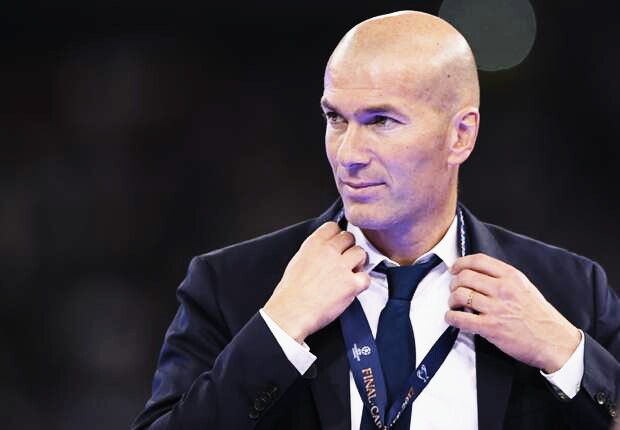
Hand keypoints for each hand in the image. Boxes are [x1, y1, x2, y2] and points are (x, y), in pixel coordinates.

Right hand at [263, 221, 369, 343]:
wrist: (291, 312)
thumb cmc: (290, 293)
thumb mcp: (297, 261)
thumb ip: (314, 251)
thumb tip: (326, 250)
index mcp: (313, 244)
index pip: (333, 226)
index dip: (337, 236)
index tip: (338, 243)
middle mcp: (329, 252)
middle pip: (350, 238)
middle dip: (349, 248)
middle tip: (345, 260)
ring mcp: (341, 267)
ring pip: (361, 254)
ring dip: (358, 263)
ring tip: (350, 274)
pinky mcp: (351, 284)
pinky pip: (366, 277)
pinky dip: (361, 283)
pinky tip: (352, 288)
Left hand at [445, 253, 580, 372]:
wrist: (555, 342)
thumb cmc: (540, 316)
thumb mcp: (525, 288)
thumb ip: (503, 278)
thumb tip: (478, 274)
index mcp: (512, 277)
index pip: (478, 260)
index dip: (461, 263)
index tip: (455, 268)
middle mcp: (503, 289)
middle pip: (465, 276)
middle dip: (454, 283)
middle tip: (454, 290)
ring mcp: (497, 308)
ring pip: (460, 295)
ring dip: (452, 300)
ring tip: (454, 305)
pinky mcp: (491, 328)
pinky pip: (460, 319)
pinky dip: (451, 317)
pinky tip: (452, 318)